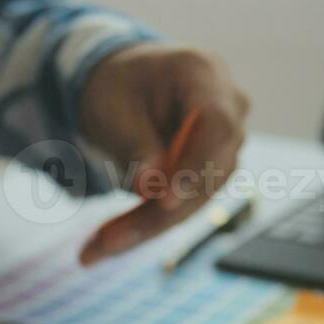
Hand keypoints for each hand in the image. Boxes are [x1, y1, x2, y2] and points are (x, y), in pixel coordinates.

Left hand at [77, 44, 249, 264]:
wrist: (123, 87)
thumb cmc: (116, 86)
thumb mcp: (112, 107)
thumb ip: (134, 143)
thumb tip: (149, 186)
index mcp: (203, 75)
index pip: (216, 125)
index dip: (195, 165)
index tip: (164, 200)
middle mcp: (228, 110)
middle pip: (208, 172)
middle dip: (158, 213)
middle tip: (107, 241)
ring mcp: (225, 145)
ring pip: (197, 199)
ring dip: (147, 227)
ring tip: (94, 249)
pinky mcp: (211, 174)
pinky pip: (184, 207)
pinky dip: (146, 226)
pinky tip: (106, 244)